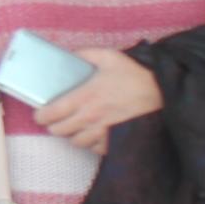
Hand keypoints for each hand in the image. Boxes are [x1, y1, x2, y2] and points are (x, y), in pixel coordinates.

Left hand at [35, 49, 162, 153]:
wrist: (163, 95)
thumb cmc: (135, 75)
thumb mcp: (109, 57)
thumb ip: (86, 54)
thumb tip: (70, 55)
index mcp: (85, 97)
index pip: (51, 114)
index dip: (41, 115)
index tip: (41, 112)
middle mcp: (90, 118)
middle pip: (59, 131)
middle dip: (54, 125)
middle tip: (57, 118)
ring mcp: (102, 133)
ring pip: (75, 142)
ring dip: (72, 134)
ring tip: (75, 125)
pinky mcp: (113, 143)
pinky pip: (93, 148)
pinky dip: (89, 142)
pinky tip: (92, 132)